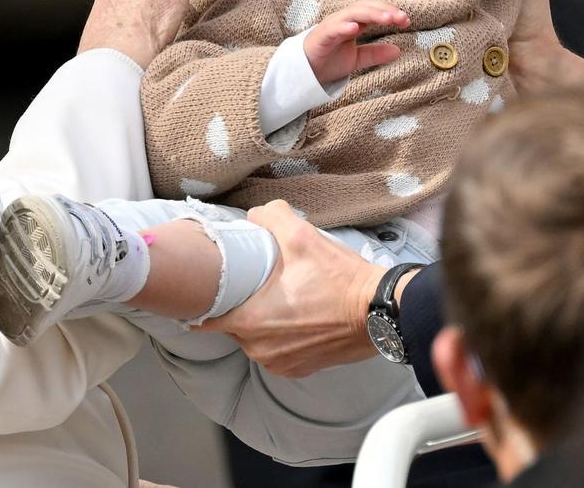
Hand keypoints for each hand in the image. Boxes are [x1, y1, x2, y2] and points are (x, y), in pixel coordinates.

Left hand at [194, 200, 383, 378]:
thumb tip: (254, 215)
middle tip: (251, 286)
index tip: (203, 292)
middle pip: (233, 326)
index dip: (202, 304)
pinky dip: (280, 336)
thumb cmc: (338, 278)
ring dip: (260, 322)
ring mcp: (281, 363)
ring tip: (276, 299)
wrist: (381, 312)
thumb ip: (269, 217)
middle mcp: (260, 349)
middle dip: (238, 307)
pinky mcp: (301, 369)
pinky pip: (276, 350)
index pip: (206, 319)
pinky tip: (292, 316)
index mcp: (251, 322)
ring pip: (254, 339)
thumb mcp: (301, 235)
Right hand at [304, 1, 408, 84]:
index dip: (390, 13)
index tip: (407, 21)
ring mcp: (332, 26)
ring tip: (387, 19)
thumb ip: (375, 54)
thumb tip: (398, 51)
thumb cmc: (329, 61)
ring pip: (353, 13)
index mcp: (352, 22)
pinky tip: (356, 27)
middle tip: (401, 18)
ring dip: (371, 14)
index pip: (374, 10)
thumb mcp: (357, 59)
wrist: (305, 72)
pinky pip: (333, 28)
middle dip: (385, 10)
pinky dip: (344, 26)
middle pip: (366, 7)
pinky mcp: (321, 36)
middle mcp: (343, 20)